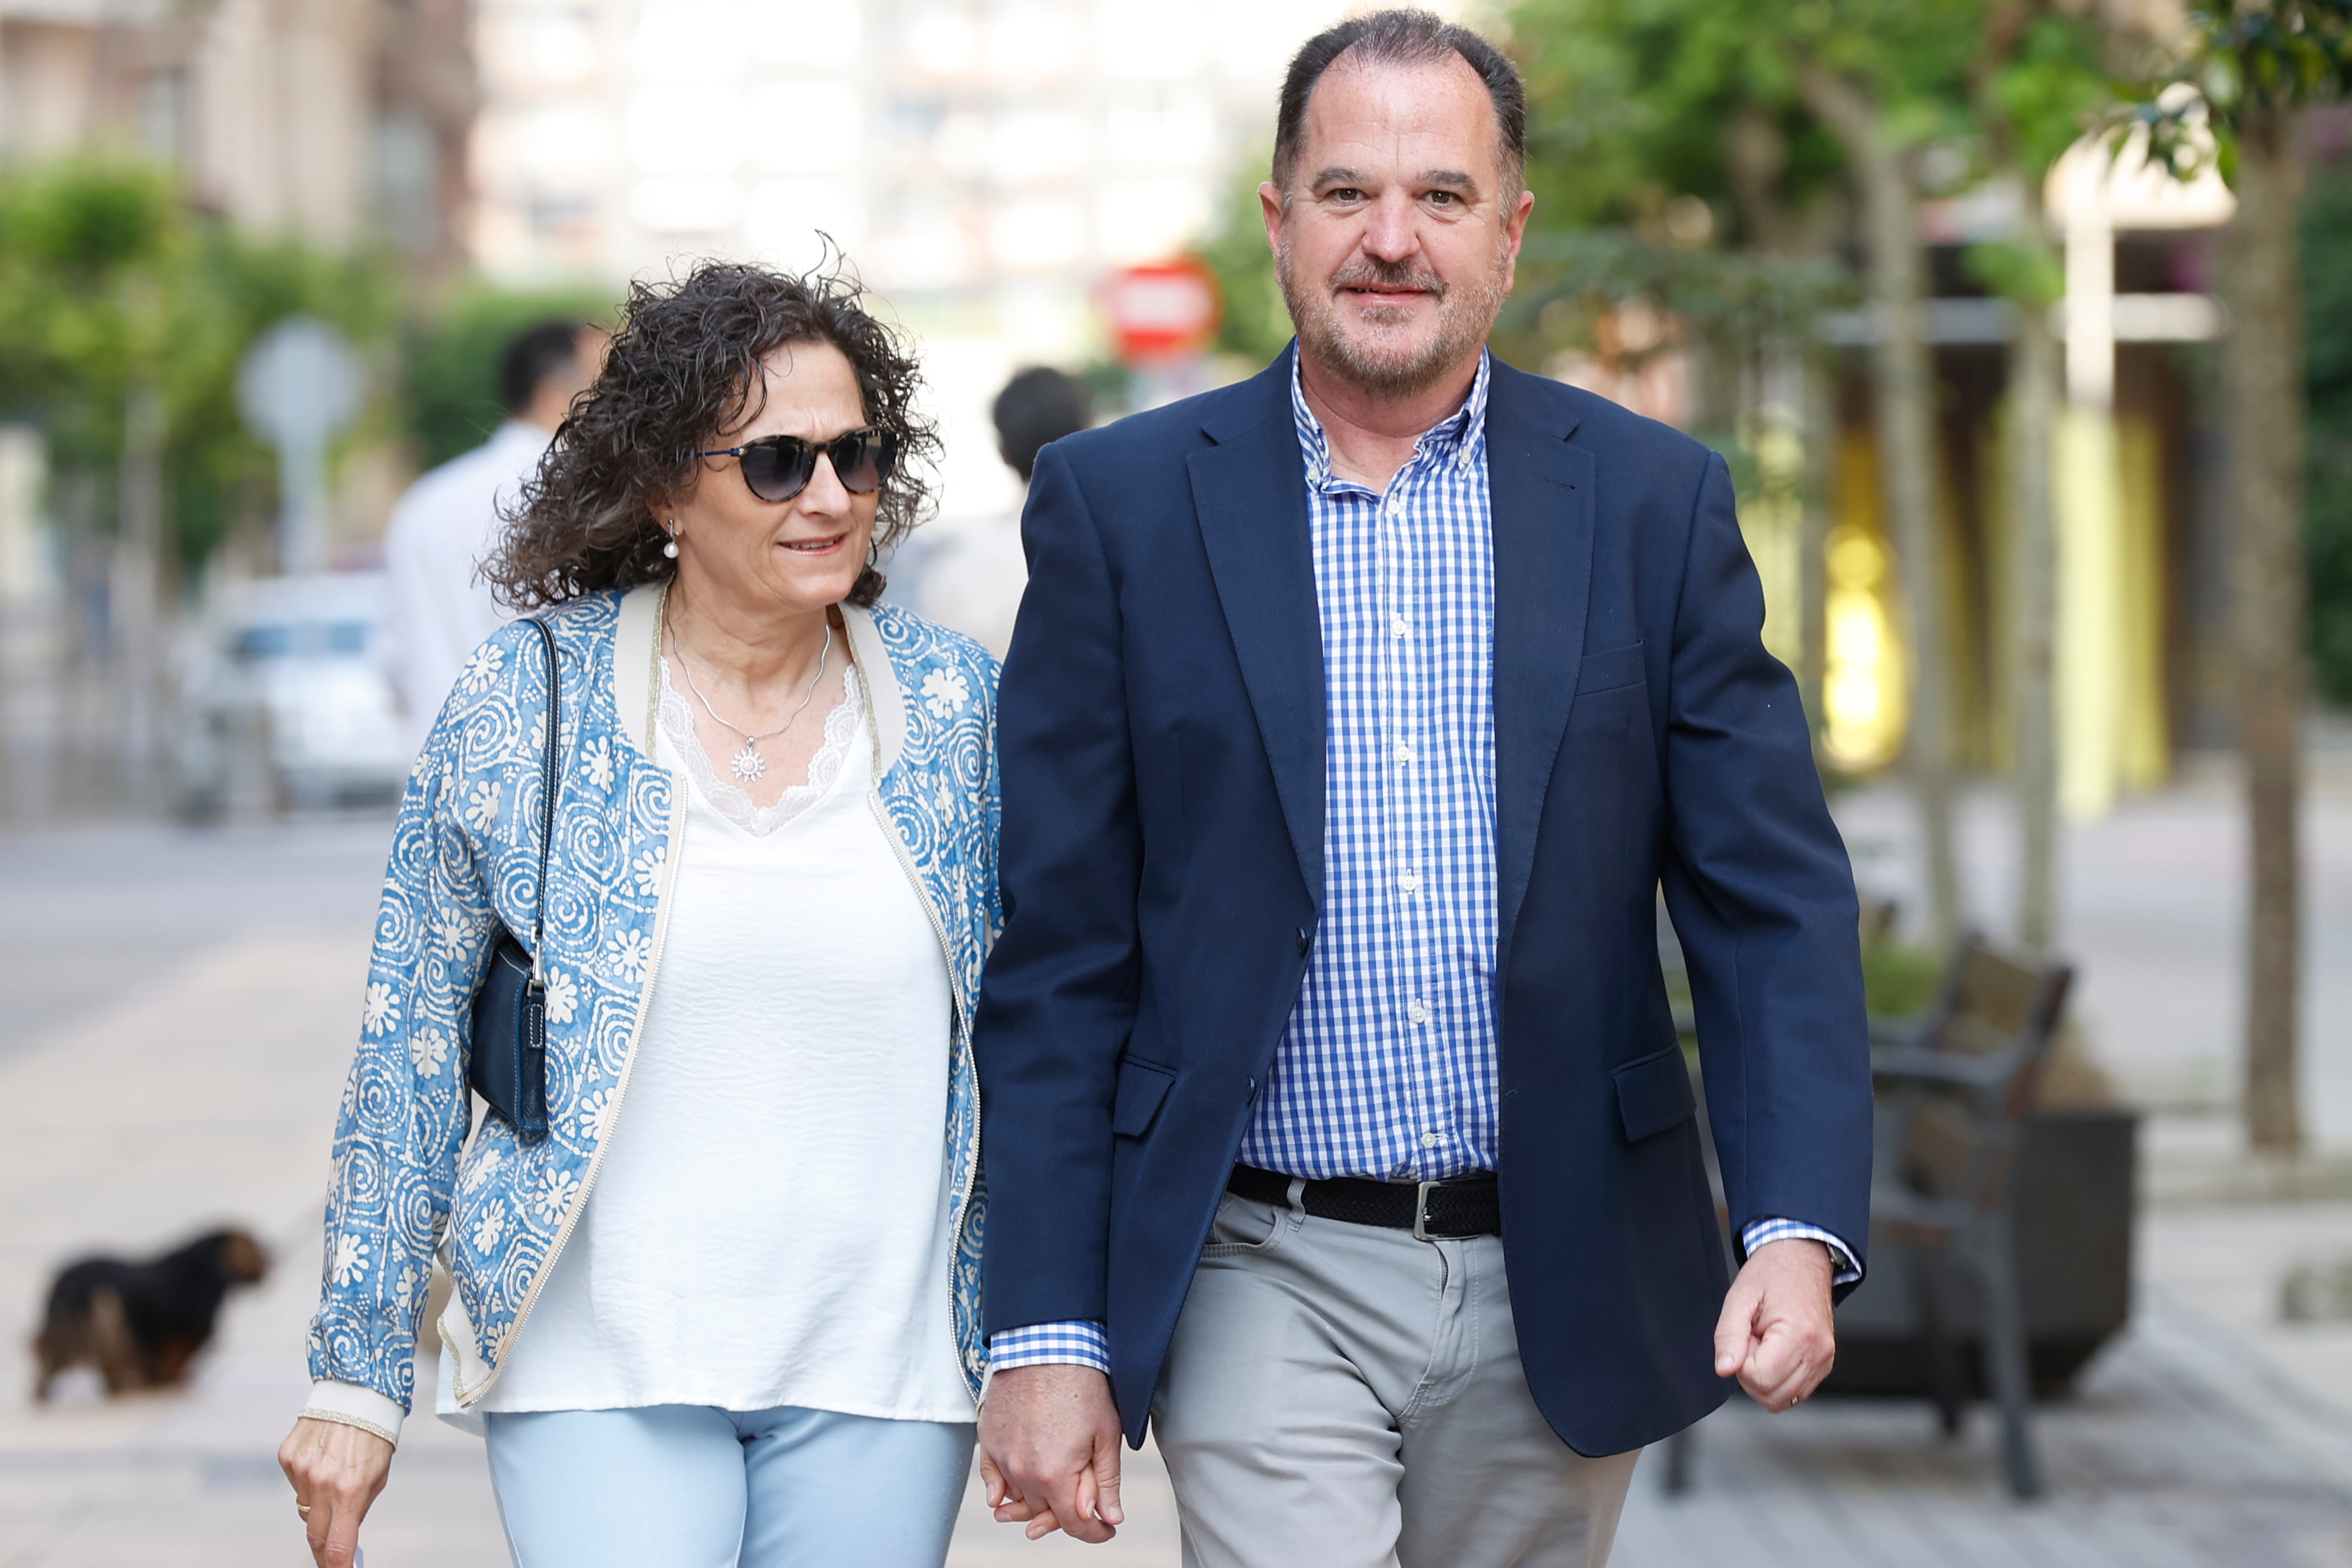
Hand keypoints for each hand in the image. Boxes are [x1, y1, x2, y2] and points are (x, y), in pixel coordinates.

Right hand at [279, 1416, 393, 1566]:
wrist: (357, 1392)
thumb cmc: (375, 1436)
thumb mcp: (378, 1477)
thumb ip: (358, 1508)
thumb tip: (344, 1536)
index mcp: (350, 1490)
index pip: (337, 1544)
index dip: (337, 1567)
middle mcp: (321, 1483)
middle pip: (315, 1535)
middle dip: (324, 1549)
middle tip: (332, 1555)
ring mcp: (300, 1470)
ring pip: (304, 1508)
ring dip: (319, 1505)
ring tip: (335, 1479)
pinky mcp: (287, 1457)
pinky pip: (296, 1483)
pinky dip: (308, 1481)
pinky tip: (323, 1461)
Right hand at [978, 1364, 1124, 1542]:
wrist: (1046, 1344)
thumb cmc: (1081, 1385)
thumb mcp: (1105, 1433)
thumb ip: (1106, 1481)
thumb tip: (1109, 1517)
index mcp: (1054, 1475)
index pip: (1074, 1523)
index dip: (1094, 1532)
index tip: (1106, 1529)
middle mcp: (1022, 1472)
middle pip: (1044, 1513)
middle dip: (1067, 1515)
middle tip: (1087, 1510)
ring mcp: (1001, 1456)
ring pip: (1019, 1498)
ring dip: (1036, 1503)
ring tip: (1051, 1503)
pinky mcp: (987, 1439)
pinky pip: (991, 1478)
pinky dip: (1000, 1489)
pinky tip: (1004, 1498)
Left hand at [1714, 1237, 1836, 1411]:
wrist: (1802, 1260)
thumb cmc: (1772, 1274)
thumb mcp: (1740, 1297)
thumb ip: (1728, 1335)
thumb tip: (1724, 1369)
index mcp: (1798, 1334)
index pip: (1760, 1379)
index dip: (1742, 1362)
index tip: (1745, 1336)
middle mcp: (1818, 1353)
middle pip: (1772, 1396)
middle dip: (1752, 1373)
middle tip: (1752, 1339)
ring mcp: (1824, 1361)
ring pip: (1784, 1400)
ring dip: (1765, 1378)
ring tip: (1763, 1343)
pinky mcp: (1824, 1365)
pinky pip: (1795, 1391)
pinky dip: (1778, 1379)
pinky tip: (1774, 1351)